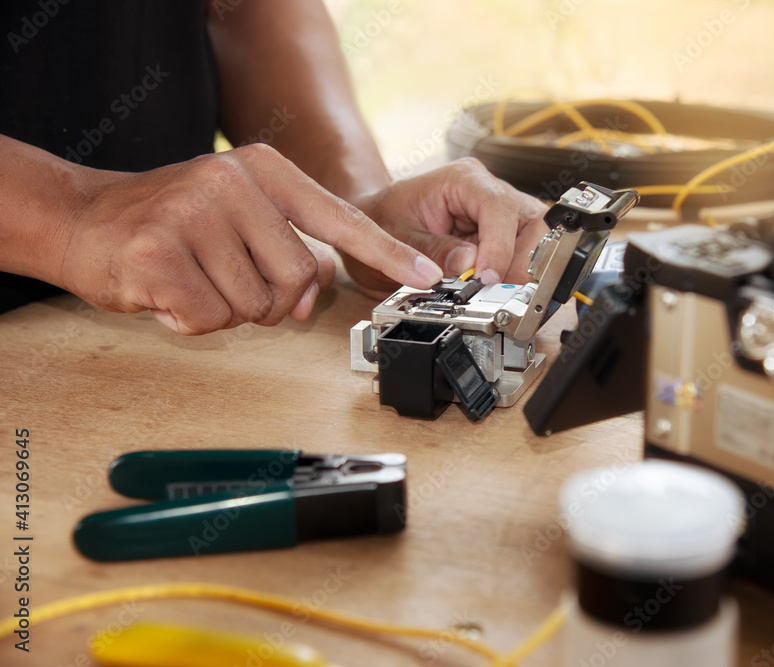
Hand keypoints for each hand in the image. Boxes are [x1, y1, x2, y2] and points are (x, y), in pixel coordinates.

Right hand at [57, 144, 443, 333]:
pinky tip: (168, 292)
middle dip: (272, 298)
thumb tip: (320, 290)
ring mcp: (193, 213)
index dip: (386, 252)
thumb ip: (288, 244)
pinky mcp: (159, 253)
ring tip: (194, 278)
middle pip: (300, 276)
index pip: (339, 217)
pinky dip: (193, 321)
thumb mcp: (239, 215)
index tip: (425, 276)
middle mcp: (233, 181)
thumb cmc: (170, 223)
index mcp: (264, 168)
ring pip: (257, 304)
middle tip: (228, 279)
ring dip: (229, 309)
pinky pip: (212, 319)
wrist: (82, 219)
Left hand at [346, 158, 548, 296]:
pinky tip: (498, 293)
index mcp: (463, 179)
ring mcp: (500, 215)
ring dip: (522, 272)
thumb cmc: (383, 218)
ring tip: (497, 295)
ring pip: (537, 240)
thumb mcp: (393, 236)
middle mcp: (489, 192)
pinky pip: (526, 257)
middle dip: (522, 261)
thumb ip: (429, 250)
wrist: (378, 221)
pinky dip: (516, 278)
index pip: (498, 206)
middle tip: (502, 293)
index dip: (500, 245)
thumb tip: (466, 266)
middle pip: (532, 222)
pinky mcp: (503, 237)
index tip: (488, 278)